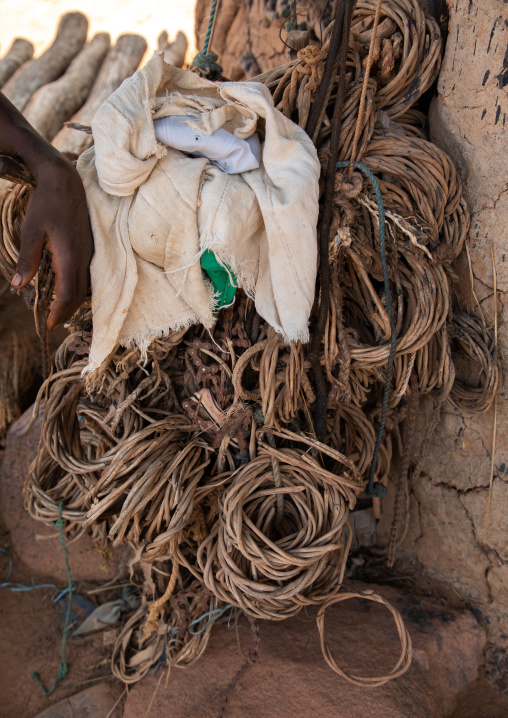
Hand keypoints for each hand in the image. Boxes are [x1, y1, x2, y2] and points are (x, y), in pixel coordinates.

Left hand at [11, 156, 92, 329]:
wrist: (65, 183)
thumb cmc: (46, 205)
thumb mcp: (30, 232)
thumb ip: (27, 260)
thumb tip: (19, 285)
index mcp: (69, 257)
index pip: (67, 294)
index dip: (59, 312)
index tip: (48, 324)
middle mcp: (83, 258)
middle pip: (79, 295)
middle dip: (66, 313)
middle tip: (52, 324)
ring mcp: (89, 254)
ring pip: (85, 287)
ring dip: (72, 302)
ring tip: (58, 311)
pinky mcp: (89, 249)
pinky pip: (86, 277)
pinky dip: (77, 290)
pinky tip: (66, 290)